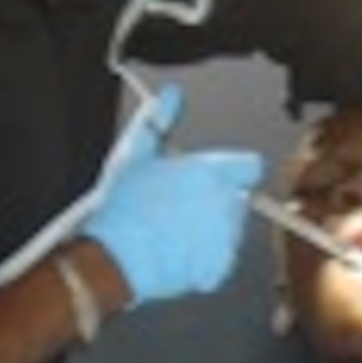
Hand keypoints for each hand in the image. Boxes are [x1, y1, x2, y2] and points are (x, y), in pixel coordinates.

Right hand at [82, 85, 262, 304]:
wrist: (111, 257)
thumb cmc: (121, 206)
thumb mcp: (135, 152)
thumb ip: (158, 119)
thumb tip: (171, 94)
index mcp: (210, 172)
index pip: (250, 166)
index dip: (233, 171)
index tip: (211, 178)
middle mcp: (224, 204)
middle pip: (239, 198)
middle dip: (217, 201)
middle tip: (180, 206)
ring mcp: (223, 239)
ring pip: (231, 231)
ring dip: (213, 230)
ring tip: (173, 230)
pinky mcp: (216, 268)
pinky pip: (221, 260)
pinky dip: (205, 260)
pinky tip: (175, 252)